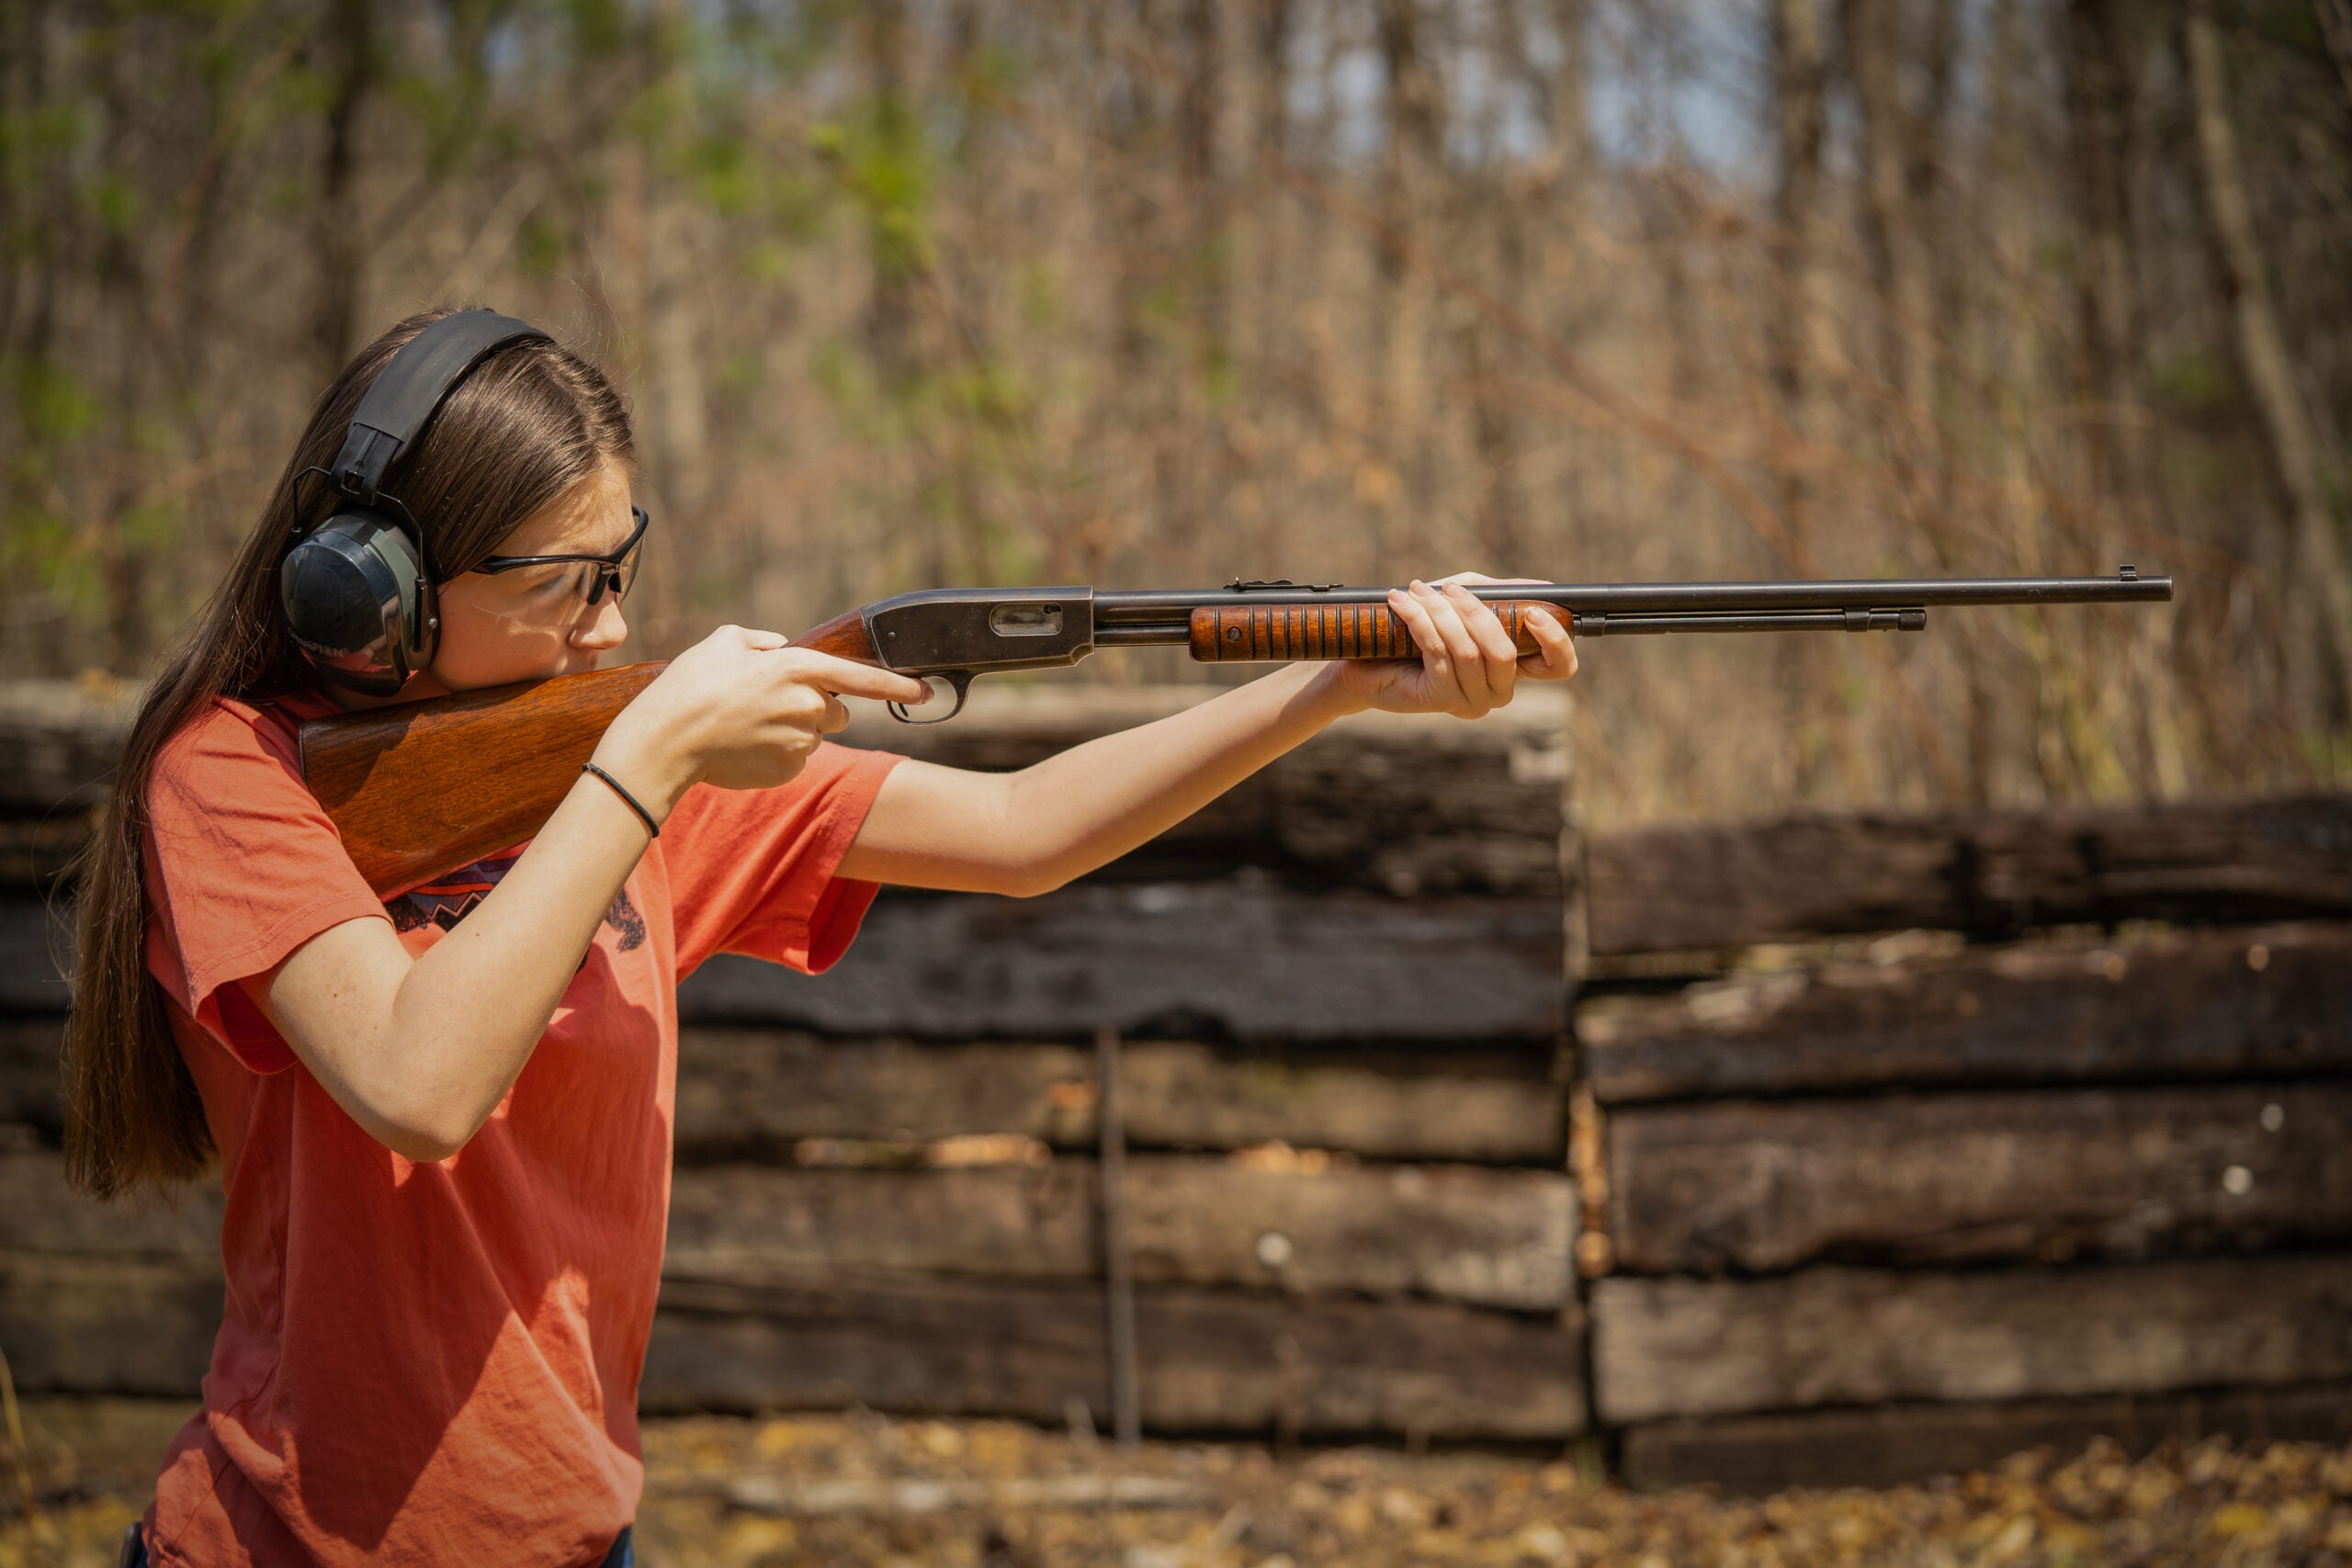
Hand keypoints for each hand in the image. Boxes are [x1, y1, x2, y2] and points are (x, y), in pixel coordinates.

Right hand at [595, 624, 934, 808]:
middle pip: (836, 711)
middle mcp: (808, 705)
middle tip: (769, 706)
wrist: (664, 742)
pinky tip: (744, 748)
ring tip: (747, 726)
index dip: (897, 685)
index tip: (925, 691)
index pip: (861, 678)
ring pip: (814, 737)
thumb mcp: (722, 642)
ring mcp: (801, 742)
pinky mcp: (789, 771)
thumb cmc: (690, 686)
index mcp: (798, 668)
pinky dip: (777, 755)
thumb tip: (781, 647)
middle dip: (815, 708)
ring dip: (792, 731)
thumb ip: (761, 641)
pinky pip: (796, 760)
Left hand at [1329, 572, 1577, 717]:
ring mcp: (1473, 701)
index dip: (1557, 641)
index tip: (1536, 611)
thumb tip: (1544, 589)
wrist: (1365, 664)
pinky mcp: (1442, 700)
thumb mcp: (1463, 604)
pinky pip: (1439, 653)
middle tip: (1451, 587)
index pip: (1559, 667)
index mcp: (1514, 669)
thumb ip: (1500, 596)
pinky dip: (1421, 620)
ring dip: (1441, 612)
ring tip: (1418, 589)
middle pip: (1506, 651)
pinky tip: (1402, 602)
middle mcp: (1500, 690)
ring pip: (1469, 651)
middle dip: (1477, 612)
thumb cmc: (1419, 630)